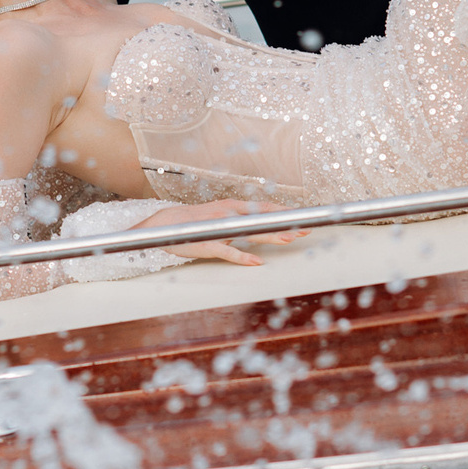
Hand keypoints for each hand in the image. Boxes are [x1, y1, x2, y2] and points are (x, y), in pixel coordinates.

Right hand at [130, 199, 300, 266]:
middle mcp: (227, 213)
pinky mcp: (207, 244)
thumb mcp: (219, 216)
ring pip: (249, 232)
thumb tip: (259, 226)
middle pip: (262, 218)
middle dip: (285, 224)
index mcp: (231, 206)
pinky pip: (228, 251)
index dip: (284, 213)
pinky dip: (243, 257)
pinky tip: (257, 262)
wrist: (163, 224)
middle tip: (305, 230)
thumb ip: (238, 220)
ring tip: (288, 240)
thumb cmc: (193, 222)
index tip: (303, 218)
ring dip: (270, 236)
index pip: (263, 207)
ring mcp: (218, 229)